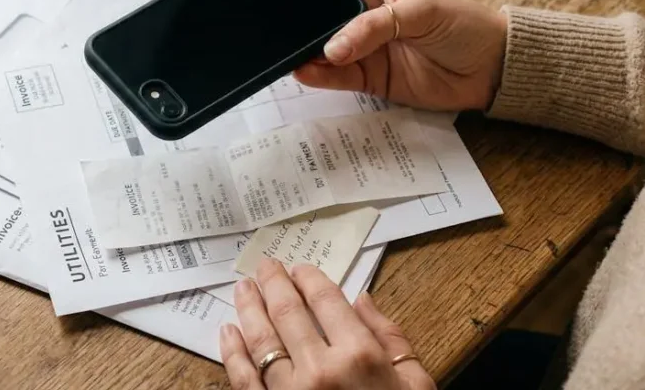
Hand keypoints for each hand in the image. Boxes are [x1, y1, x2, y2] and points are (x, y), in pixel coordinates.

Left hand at [220, 258, 434, 389]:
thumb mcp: (417, 385)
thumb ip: (392, 339)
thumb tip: (363, 300)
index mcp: (361, 356)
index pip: (326, 300)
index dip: (309, 278)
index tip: (298, 269)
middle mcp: (321, 369)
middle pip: (288, 312)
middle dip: (273, 284)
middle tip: (264, 267)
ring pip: (261, 340)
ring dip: (249, 309)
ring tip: (243, 288)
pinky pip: (243, 379)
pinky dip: (232, 353)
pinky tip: (227, 333)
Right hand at [252, 0, 506, 111]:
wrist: (490, 69)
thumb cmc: (464, 23)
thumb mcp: (422, 9)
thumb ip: (374, 26)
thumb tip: (333, 47)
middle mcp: (357, 5)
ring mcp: (358, 41)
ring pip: (314, 37)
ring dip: (296, 40)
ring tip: (280, 41)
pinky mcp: (363, 73)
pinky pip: (329, 73)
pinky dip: (314, 73)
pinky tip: (303, 69)